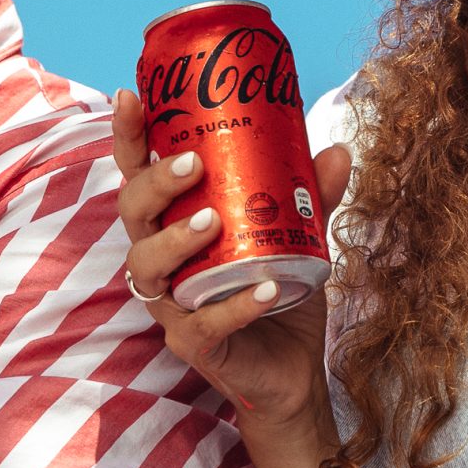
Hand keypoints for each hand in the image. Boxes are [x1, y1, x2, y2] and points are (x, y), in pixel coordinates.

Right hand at [110, 89, 352, 450]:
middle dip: (154, 184)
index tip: (130, 94)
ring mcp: (172, 306)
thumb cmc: (278, 293)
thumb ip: (311, 196)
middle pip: (132, 214)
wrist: (294, 373)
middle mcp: (162, 262)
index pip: (137, 174)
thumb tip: (339, 149)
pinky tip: (266, 291)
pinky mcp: (194, 346)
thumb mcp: (296, 236)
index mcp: (173, 224)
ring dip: (176, 240)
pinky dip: (235, 306)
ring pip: (147, 268)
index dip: (128, 136)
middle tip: (191, 165)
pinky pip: (204, 325)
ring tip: (212, 221)